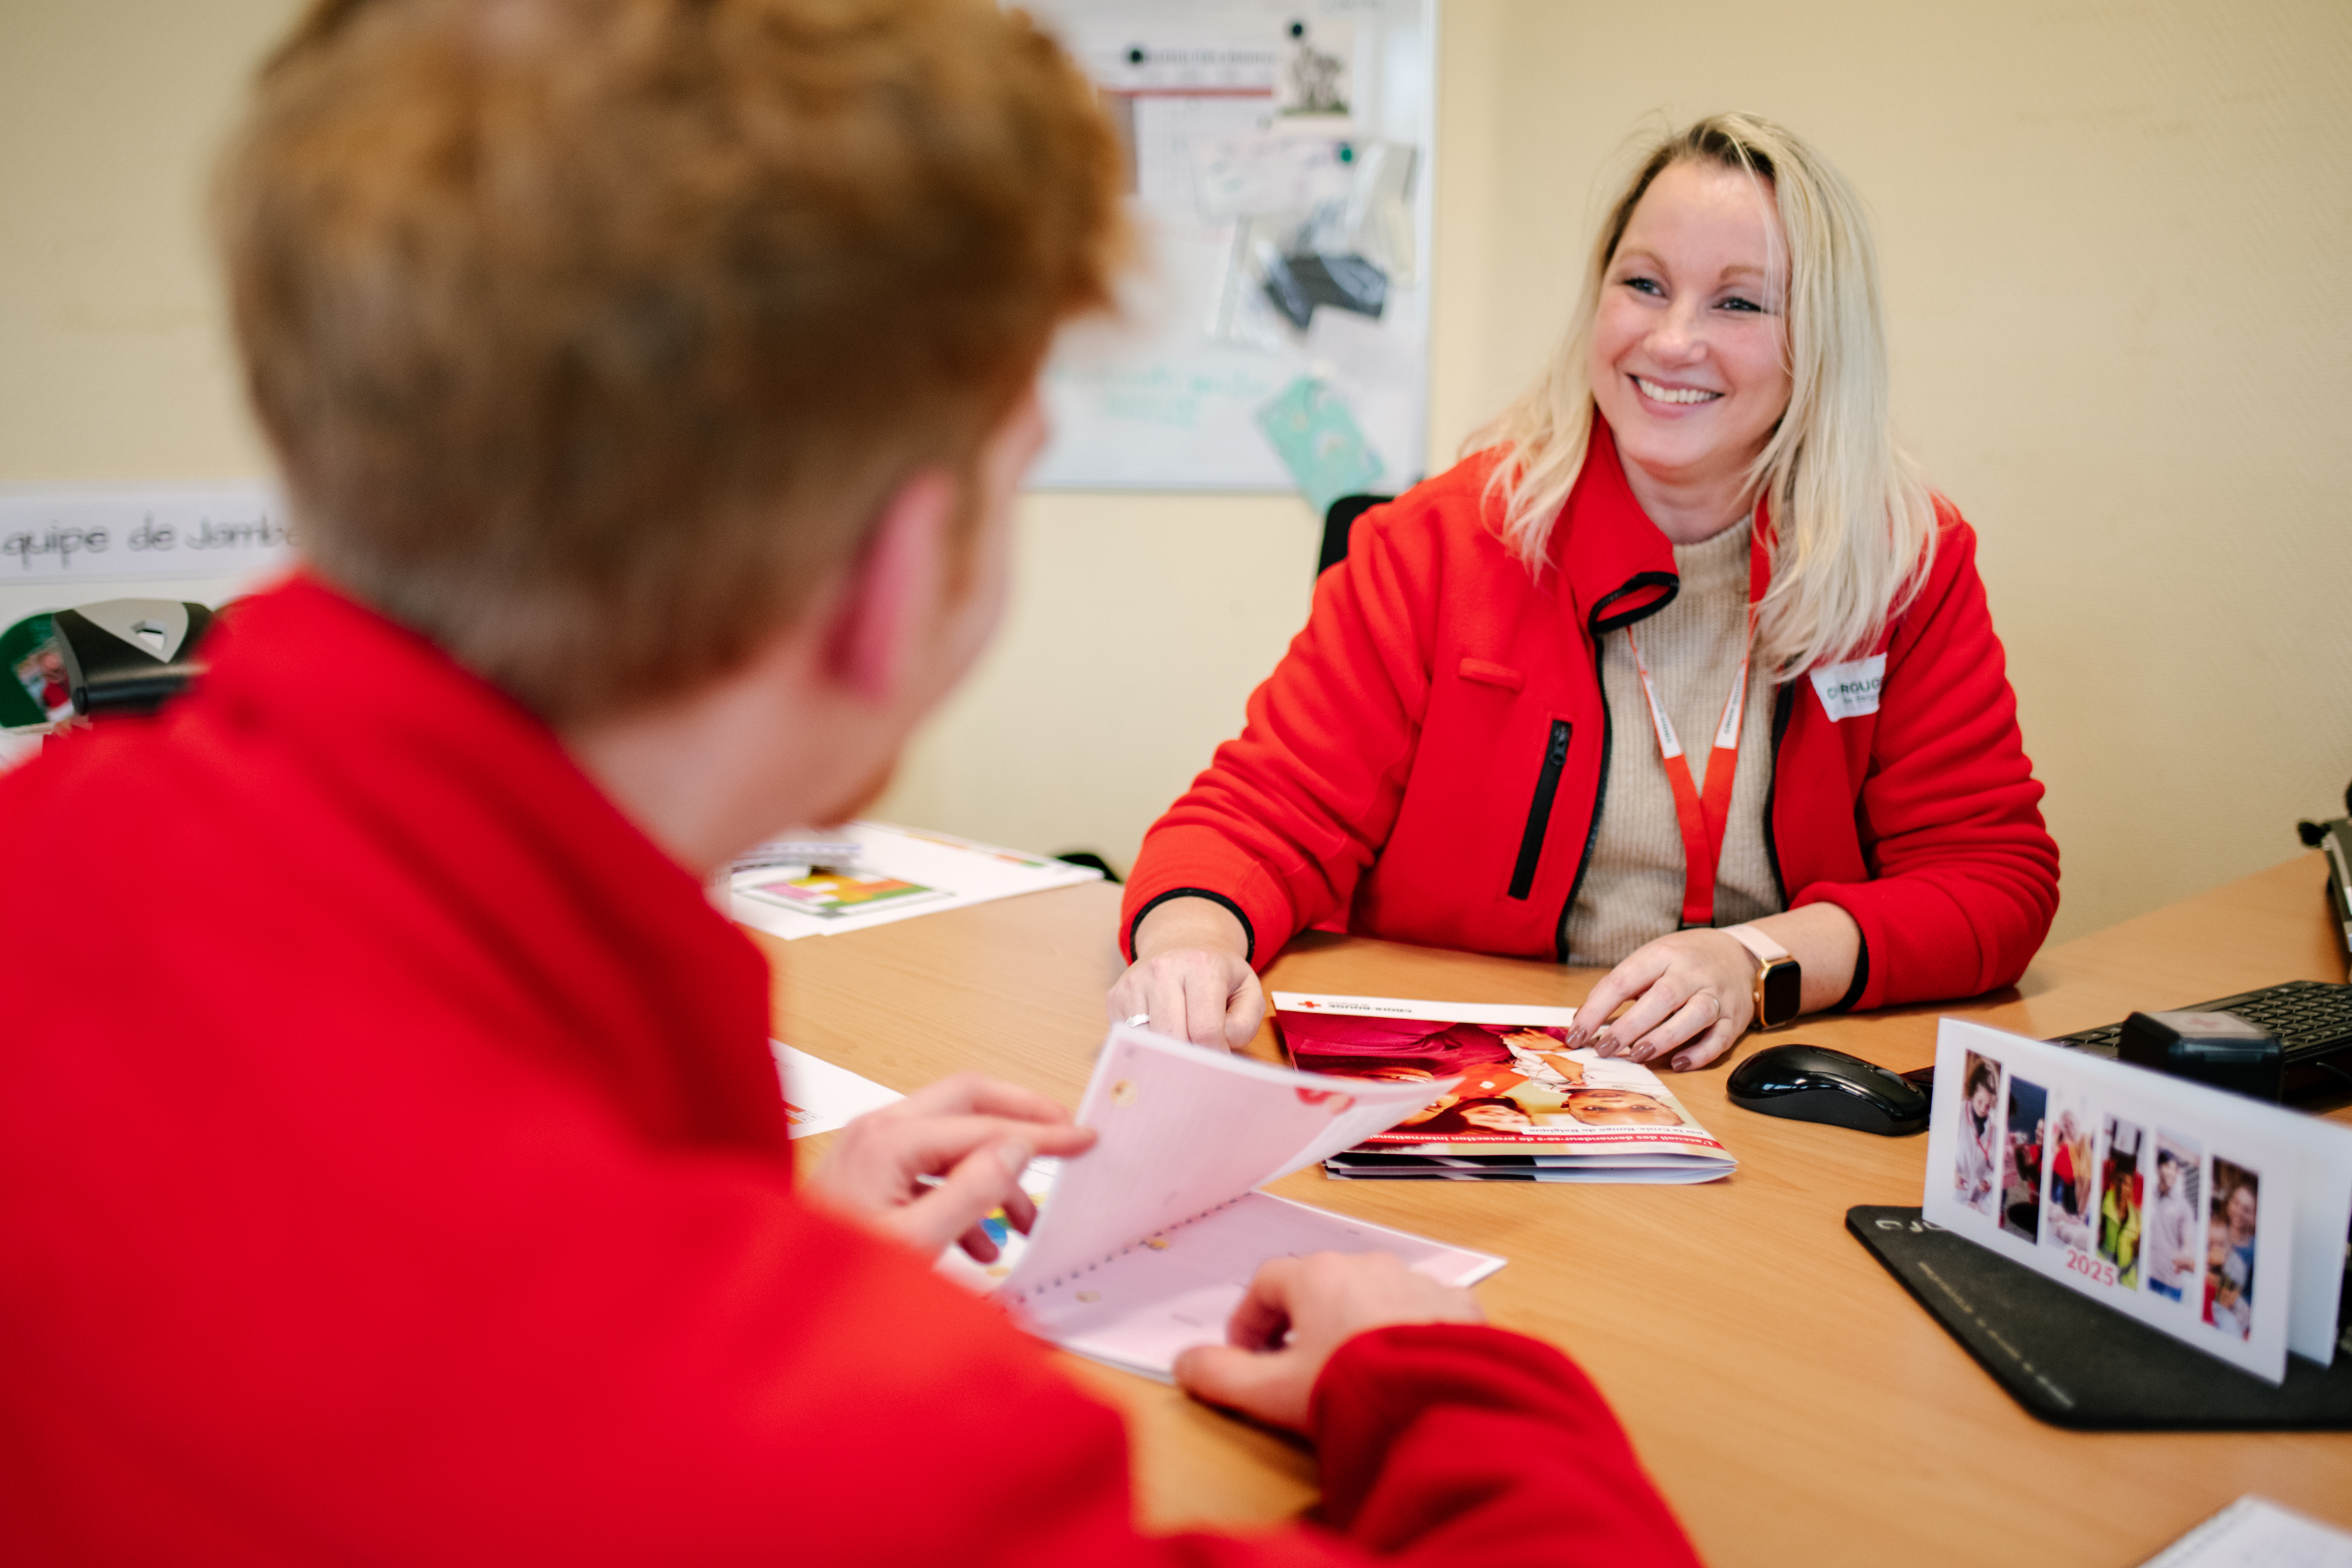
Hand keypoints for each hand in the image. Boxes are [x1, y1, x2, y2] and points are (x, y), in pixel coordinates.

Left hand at [802, 1074, 1095, 1261]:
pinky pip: (930, 1168)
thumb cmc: (835, 1280)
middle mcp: (877, 1130)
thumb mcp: (916, 1246)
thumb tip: (1017, 1152)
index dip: (1041, 1132)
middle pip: (968, 1100)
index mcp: (890, 1141)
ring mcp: (869, 1148)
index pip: (985, 1122)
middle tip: (1065, 1137)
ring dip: (994, 1170)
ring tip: (1025, 1224)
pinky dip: (965, 1193)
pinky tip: (982, 1246)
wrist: (775, 1313)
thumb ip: (971, 1194)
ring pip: (951, 1136)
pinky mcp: (868, 1174)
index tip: (1083, 1138)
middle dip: (1021, 1119)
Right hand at [1108, 896, 1263, 1050]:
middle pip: (1172, 1039)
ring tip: (1181, 1052)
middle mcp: (1162, 969)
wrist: (1183, 941)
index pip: (1205, 1030)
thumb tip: (1216, 1054)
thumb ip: (1244, 1025)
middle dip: (1188, 1060)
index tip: (1220, 1065)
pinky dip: (1145, 1047)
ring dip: (1165, 1055)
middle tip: (1200, 1066)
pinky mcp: (1115, 997)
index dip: (1215, 1057)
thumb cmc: (1217, 973)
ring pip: (1146, 1042)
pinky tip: (1161, 1038)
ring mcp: (1134, 982)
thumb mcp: (1248, 990)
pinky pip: (1129, 1039)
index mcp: (1202, 966)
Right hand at [1174, 1252, 1484, 1432]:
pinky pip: (1422, 1310)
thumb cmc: (1354, 1392)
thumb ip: (1221, 1377)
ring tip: (1347, 1370)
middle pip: (1319, 1285)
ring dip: (1353, 1323)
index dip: (1249, 1319)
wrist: (1438, 1406)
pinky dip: (1404, 1330)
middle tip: (1290, 1365)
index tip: (1245, 1354)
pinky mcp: (1456, 1308)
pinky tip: (1399, 1367)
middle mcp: (1368, 1268)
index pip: (1266, 1283)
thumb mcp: (1271, 1393)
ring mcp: (1415, 1283)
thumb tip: (1186, 1365)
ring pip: (1371, 1295)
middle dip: (1300, 1321)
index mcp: (1318, 1277)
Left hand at [1565, 929, 1753, 1070]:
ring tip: (1638, 1055)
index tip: (1576, 1034)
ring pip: (1694, 1016)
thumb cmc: (1683, 961)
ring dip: (1663, 1039)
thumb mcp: (1651, 959)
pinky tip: (1677, 1063)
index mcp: (1663, 954)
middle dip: (1628, 1027)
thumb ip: (1621, 986)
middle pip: (1661, 998)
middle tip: (1604, 1050)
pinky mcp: (1735, 1018)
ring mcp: (1717, 994)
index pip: (1624, 980)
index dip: (1596, 1009)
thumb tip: (1583, 1019)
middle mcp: (1692, 973)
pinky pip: (1720, 1039)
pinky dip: (1699, 1054)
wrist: (1739, 954)